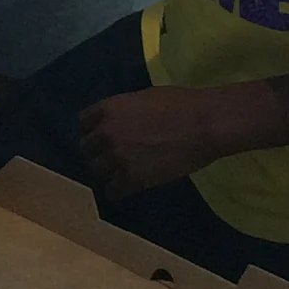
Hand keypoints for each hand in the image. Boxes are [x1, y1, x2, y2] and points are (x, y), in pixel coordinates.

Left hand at [77, 81, 263, 197]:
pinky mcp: (131, 178)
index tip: (103, 137)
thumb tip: (119, 122)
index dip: (94, 131)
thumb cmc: (182, 104)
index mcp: (108, 109)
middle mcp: (105, 133)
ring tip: (124, 173)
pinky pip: (112, 191)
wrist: (204, 125)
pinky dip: (119, 190)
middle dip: (99, 152)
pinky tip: (130, 186)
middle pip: (87, 149)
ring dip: (109, 172)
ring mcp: (116, 157)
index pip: (83, 123)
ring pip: (97, 172)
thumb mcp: (143, 98)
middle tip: (115, 157)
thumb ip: (124, 112)